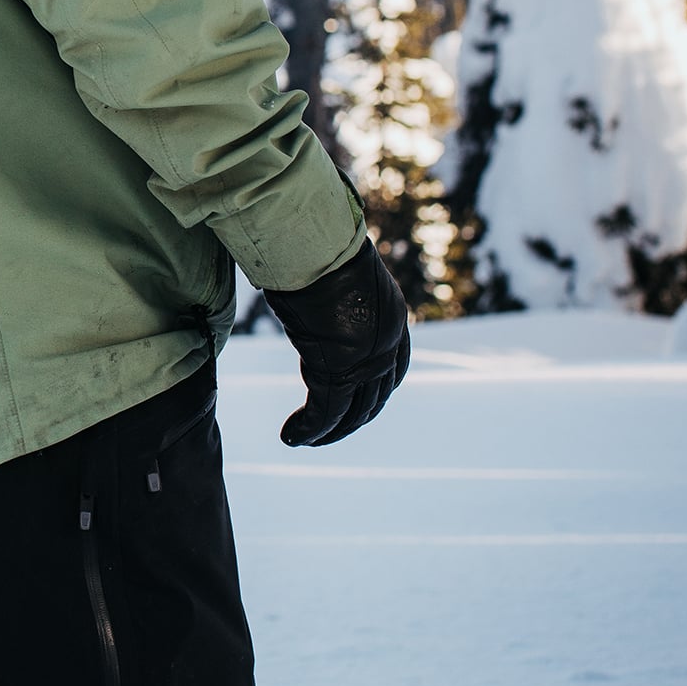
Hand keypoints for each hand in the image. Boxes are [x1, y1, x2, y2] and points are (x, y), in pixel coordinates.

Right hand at [263, 240, 410, 446]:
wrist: (317, 246)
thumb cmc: (318, 248)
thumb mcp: (338, 276)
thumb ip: (335, 296)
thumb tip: (312, 284)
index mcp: (394, 319)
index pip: (394, 370)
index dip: (375, 393)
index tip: (357, 405)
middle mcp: (388, 344)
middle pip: (374, 398)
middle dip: (352, 420)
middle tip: (327, 432)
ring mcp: (366, 361)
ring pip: (351, 412)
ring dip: (328, 432)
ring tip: (304, 439)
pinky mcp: (338, 371)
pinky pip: (325, 413)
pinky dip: (308, 429)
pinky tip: (292, 436)